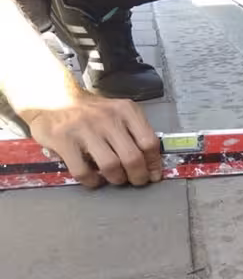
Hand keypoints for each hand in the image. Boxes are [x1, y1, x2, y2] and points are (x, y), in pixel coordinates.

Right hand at [21, 94, 162, 187]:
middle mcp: (107, 118)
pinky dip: (92, 181)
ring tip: (116, 178)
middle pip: (133, 157)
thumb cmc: (91, 110)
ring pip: (110, 166)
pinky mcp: (63, 140)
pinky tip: (95, 179)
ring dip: (117, 179)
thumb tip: (152, 163)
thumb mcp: (118, 112)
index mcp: (126, 110)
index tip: (154, 174)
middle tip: (137, 181)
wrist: (53, 96)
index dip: (154, 163)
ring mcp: (85, 128)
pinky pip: (83, 171)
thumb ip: (134, 131)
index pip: (149, 142)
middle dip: (138, 176)